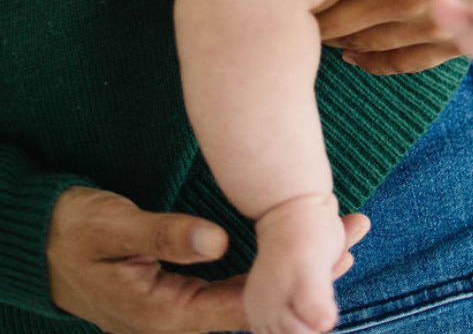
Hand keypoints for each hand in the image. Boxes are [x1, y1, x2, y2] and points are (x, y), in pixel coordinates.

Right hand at [46, 186, 369, 333]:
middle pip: (255, 306)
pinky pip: (234, 287)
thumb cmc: (75, 234)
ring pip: (249, 297)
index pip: (240, 308)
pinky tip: (298, 250)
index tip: (331, 256)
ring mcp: (181, 309)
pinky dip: (270, 268)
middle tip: (353, 237)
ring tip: (343, 239)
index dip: (290, 287)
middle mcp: (178, 321)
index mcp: (164, 314)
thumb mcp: (113, 228)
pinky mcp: (183, 294)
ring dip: (293, 273)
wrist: (44, 248)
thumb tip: (217, 241)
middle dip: (305, 278)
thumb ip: (163, 235)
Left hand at [316, 0, 472, 74]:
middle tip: (298, 6)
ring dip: (337, 39)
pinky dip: (372, 61)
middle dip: (312, 14)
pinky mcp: (446, 39)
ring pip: (359, 46)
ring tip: (323, 26)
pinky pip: (396, 63)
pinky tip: (358, 53)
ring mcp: (421, 23)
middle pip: (329, 22)